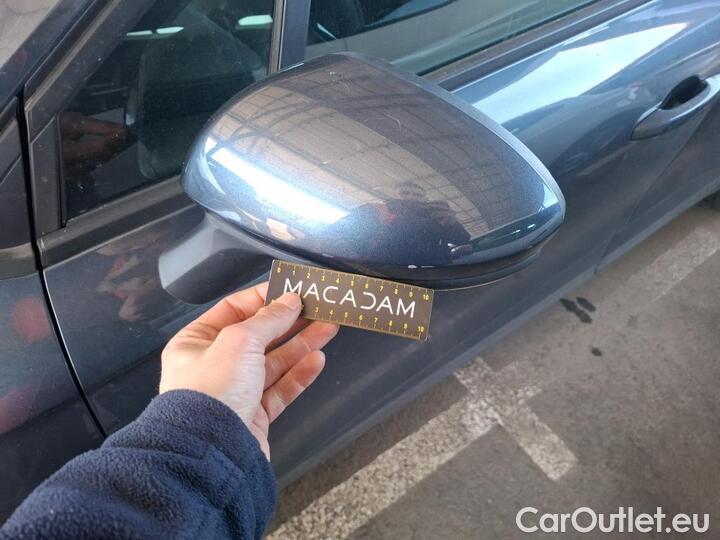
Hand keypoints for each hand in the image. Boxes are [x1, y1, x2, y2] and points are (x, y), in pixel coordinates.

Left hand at [160, 283, 338, 458]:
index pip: (234, 309)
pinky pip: (280, 389)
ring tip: (328, 328)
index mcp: (196, 342)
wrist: (210, 452)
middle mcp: (213, 366)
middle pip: (259, 336)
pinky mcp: (253, 415)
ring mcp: (235, 391)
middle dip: (290, 322)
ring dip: (302, 345)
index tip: (291, 290)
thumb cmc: (210, 393)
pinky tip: (317, 360)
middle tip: (318, 309)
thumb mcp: (240, 340)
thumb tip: (289, 301)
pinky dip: (300, 374)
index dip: (264, 298)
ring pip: (274, 362)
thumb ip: (268, 319)